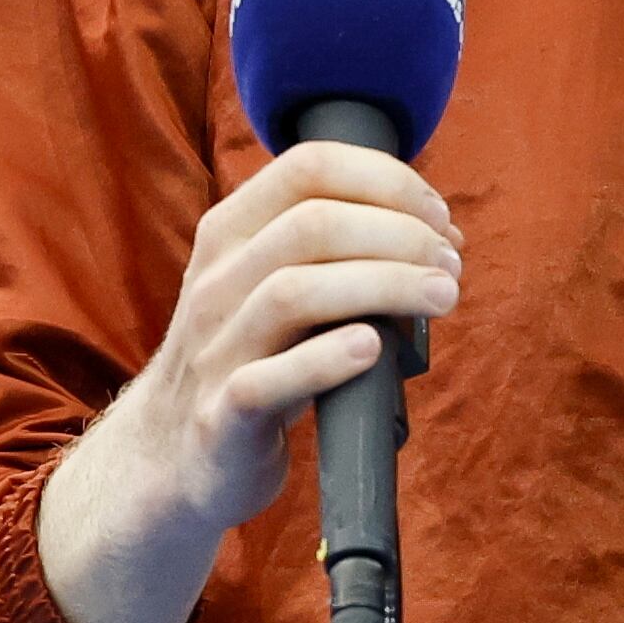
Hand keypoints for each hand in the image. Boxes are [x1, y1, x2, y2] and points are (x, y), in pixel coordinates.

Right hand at [38, 143, 461, 622]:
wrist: (172, 456)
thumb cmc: (253, 359)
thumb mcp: (272, 287)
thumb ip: (336, 252)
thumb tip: (440, 235)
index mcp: (229, 233)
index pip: (307, 166)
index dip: (387, 181)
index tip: (438, 217)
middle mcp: (216, 281)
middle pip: (312, 225)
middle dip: (400, 233)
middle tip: (452, 263)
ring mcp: (214, 349)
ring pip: (294, 292)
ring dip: (385, 285)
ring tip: (442, 296)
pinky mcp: (222, 416)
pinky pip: (267, 380)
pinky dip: (327, 359)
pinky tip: (374, 349)